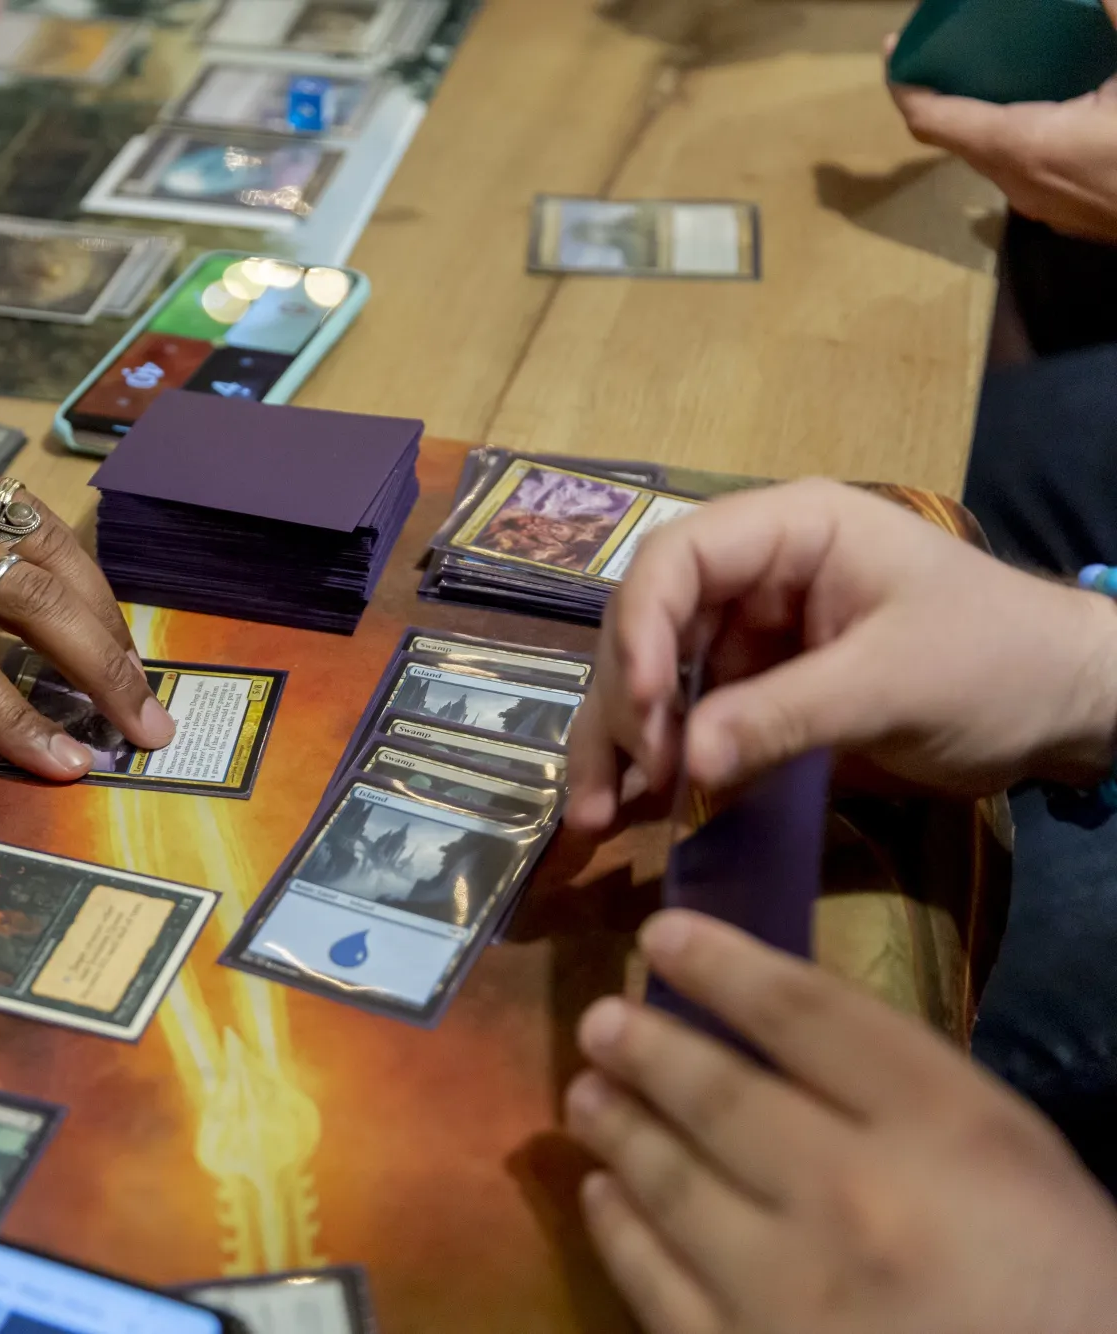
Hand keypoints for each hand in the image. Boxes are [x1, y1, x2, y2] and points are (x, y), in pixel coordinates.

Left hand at [0, 232, 174, 778]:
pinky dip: (79, 562)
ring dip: (109, 619)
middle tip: (152, 729)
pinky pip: (34, 518)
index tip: (71, 767)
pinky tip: (96, 597)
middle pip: (41, 609)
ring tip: (139, 675)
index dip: (19, 722)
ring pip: (56, 557)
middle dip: (105, 673)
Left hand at [564, 909, 1116, 1333]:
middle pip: (718, 1094)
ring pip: (669, 1184)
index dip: (722, 963)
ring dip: (617, 1129)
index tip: (663, 935)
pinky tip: (602, 1198)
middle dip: (644, 1048)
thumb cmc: (1070, 1296)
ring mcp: (789, 1292)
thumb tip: (786, 1039)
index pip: (804, 1013)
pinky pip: (653, 1285)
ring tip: (587, 1094)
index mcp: (946, 1132)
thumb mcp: (1018, 1164)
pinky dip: (618, 1230)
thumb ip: (913, 1099)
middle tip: (600, 1022)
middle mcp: (854, 1198)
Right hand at [565, 479, 1116, 833]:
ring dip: (620, 746)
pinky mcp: (757, 694)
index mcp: (790, 533)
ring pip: (652, 682)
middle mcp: (754, 578)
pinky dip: (656, 768)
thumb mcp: (894, 684)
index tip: (641, 707)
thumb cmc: (999, 663)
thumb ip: (784, 716)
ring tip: (593, 816)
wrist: (1069, 712)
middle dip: (623, 704)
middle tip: (626, 783)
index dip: (641, 629)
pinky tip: (627, 812)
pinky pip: (689, 725)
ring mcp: (750, 637)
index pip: (677, 561)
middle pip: (648, 625)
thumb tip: (683, 765)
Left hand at [889, 4, 1116, 243]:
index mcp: (1025, 145)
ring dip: (986, 114)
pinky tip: (1052, 105)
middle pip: (959, 135)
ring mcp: (1046, 207)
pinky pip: (1027, 170)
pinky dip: (1021, 134)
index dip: (906, 82)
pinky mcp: (1072, 215)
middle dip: (948, 90)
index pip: (934, 118)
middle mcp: (1021, 184)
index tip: (894, 48)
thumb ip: (1116, 21)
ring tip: (999, 69)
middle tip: (953, 46)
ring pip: (994, 156)